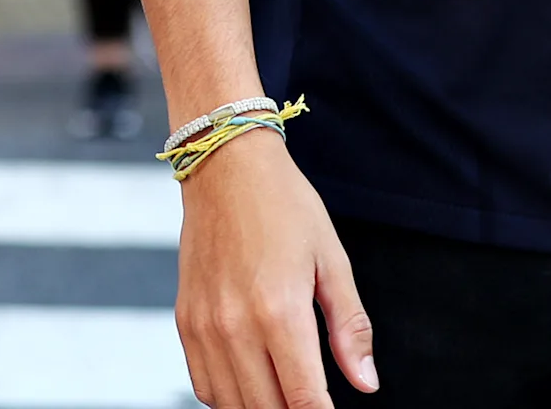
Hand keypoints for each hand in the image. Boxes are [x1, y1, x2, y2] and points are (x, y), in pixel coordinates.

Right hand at [173, 132, 375, 406]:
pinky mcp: (185, 320)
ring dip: (261, 408)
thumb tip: (366, 383)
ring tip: (285, 395)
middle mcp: (235, 324)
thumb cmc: (284, 205)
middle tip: (313, 400)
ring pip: (231, 405)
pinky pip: (204, 384)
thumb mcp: (332, 260)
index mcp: (279, 310)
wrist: (224, 165)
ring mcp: (204, 325)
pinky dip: (229, 398)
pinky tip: (252, 384)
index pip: (304, 398)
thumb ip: (349, 327)